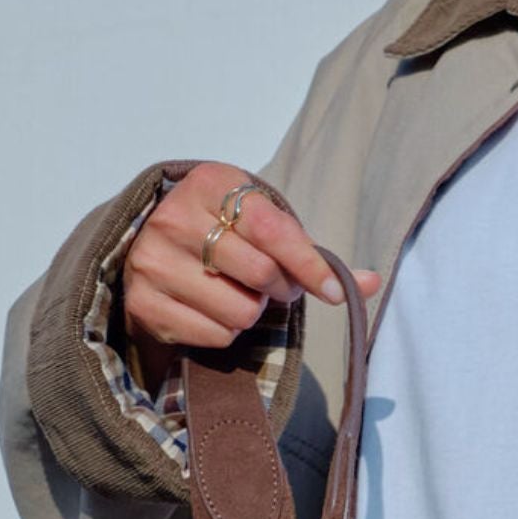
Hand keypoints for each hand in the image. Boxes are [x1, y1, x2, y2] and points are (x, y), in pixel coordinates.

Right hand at [121, 162, 381, 381]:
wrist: (151, 249)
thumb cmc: (222, 234)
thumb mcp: (262, 224)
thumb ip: (315, 254)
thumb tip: (374, 283)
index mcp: (210, 183)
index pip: (274, 231)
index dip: (311, 267)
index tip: (333, 292)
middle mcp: (174, 218)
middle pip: (261, 274)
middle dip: (279, 288)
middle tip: (271, 285)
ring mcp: (152, 262)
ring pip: (240, 311)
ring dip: (250, 311)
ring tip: (236, 293)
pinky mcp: (143, 303)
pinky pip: (215, 335)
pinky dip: (225, 331)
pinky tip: (210, 309)